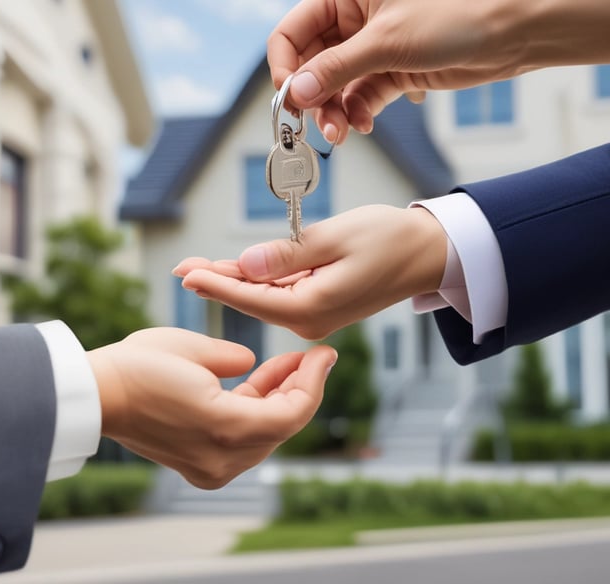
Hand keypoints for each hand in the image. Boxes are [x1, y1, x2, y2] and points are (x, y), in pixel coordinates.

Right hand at [87, 328, 336, 488]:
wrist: (96, 395)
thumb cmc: (138, 366)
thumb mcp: (194, 347)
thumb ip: (236, 359)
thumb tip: (251, 366)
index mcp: (226, 429)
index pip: (292, 413)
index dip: (314, 383)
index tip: (325, 355)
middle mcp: (223, 459)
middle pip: (281, 426)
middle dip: (299, 389)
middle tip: (310, 357)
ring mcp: (210, 468)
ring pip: (264, 434)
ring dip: (277, 399)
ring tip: (285, 362)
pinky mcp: (199, 464)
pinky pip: (242, 440)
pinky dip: (254, 413)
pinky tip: (259, 381)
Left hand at [173, 205, 446, 339]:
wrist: (427, 254)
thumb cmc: (390, 241)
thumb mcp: (335, 238)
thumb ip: (287, 255)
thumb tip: (247, 265)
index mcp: (312, 307)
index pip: (251, 295)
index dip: (215, 283)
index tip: (185, 274)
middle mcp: (310, 320)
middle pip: (253, 299)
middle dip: (218, 281)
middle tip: (182, 268)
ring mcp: (315, 317)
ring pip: (265, 297)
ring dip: (236, 280)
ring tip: (199, 268)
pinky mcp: (320, 307)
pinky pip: (282, 294)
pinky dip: (260, 281)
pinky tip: (238, 271)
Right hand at [269, 0, 527, 143]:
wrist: (513, 31)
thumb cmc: (460, 11)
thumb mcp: (387, 40)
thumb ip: (336, 68)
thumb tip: (294, 92)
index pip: (291, 33)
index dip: (284, 67)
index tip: (288, 99)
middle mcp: (354, 20)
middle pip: (310, 65)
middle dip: (311, 98)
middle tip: (314, 125)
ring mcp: (372, 48)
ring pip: (334, 87)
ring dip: (333, 113)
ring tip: (341, 133)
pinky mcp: (391, 70)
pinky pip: (359, 97)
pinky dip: (357, 113)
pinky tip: (363, 124)